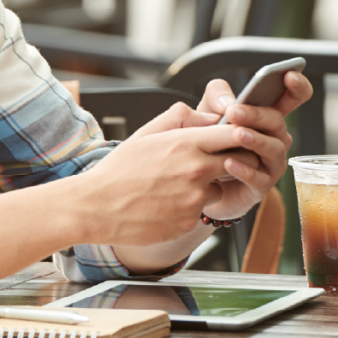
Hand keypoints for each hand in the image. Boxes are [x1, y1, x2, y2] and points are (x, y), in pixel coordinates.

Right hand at [79, 104, 259, 245]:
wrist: (96, 207)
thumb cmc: (118, 170)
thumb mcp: (146, 134)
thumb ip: (180, 117)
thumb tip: (210, 116)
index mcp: (186, 144)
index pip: (235, 133)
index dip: (241, 134)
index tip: (236, 137)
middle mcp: (196, 171)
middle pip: (240, 162)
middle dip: (232, 161)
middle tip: (213, 162)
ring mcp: (194, 199)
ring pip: (219, 189)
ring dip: (207, 187)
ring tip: (174, 186)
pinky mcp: (189, 221)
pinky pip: (200, 211)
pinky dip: (188, 207)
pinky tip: (164, 204)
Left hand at [196, 73, 313, 218]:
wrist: (197, 177)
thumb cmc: (208, 138)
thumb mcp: (207, 110)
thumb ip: (216, 97)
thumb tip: (228, 103)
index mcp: (266, 116)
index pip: (293, 98)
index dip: (297, 86)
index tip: (289, 75)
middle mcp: (275, 138)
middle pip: (278, 122)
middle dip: (257, 115)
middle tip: (234, 111)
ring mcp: (271, 163)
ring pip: (274, 150)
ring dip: (255, 141)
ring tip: (236, 135)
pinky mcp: (260, 187)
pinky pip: (258, 179)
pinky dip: (244, 169)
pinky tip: (228, 162)